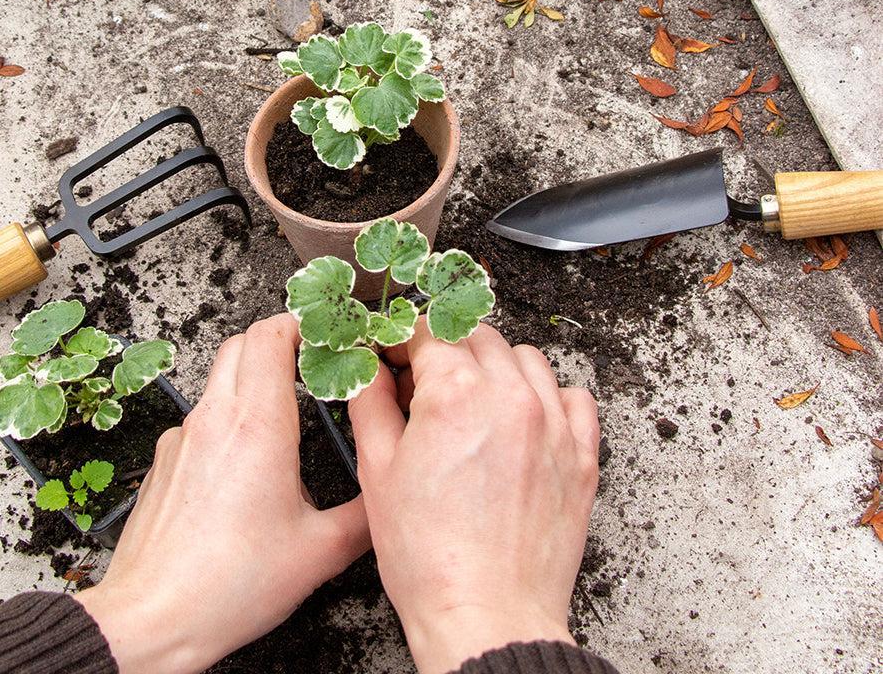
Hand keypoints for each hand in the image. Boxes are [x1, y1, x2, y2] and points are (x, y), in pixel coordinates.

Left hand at [79, 315, 369, 673]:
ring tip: (282, 413)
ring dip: (250, 380)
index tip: (324, 334)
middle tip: (309, 362)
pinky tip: (242, 465)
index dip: (300, 323)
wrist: (150, 621)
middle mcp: (214, 421)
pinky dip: (225, 421)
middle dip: (277, 342)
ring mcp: (182, 440)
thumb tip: (388, 498)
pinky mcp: (164, 465)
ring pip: (217, 379)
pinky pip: (198, 420)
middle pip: (241, 343)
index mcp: (256, 426)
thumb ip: (364, 516)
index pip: (271, 335)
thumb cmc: (226, 586)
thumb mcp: (318, 553)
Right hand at [349, 319, 599, 673]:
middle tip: (424, 385)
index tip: (394, 354)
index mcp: (456, 394)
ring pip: (527, 359)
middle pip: (477, 337)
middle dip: (446, 349)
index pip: (428, 330)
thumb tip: (368, 369)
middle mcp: (510, 397)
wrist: (486, 618)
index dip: (403, 339)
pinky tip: (525, 422)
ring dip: (496, 367)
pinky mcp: (581, 456)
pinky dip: (550, 398)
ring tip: (473, 404)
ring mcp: (553, 424)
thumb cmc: (431, 559)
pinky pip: (574, 398)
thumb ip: (370, 404)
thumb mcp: (377, 472)